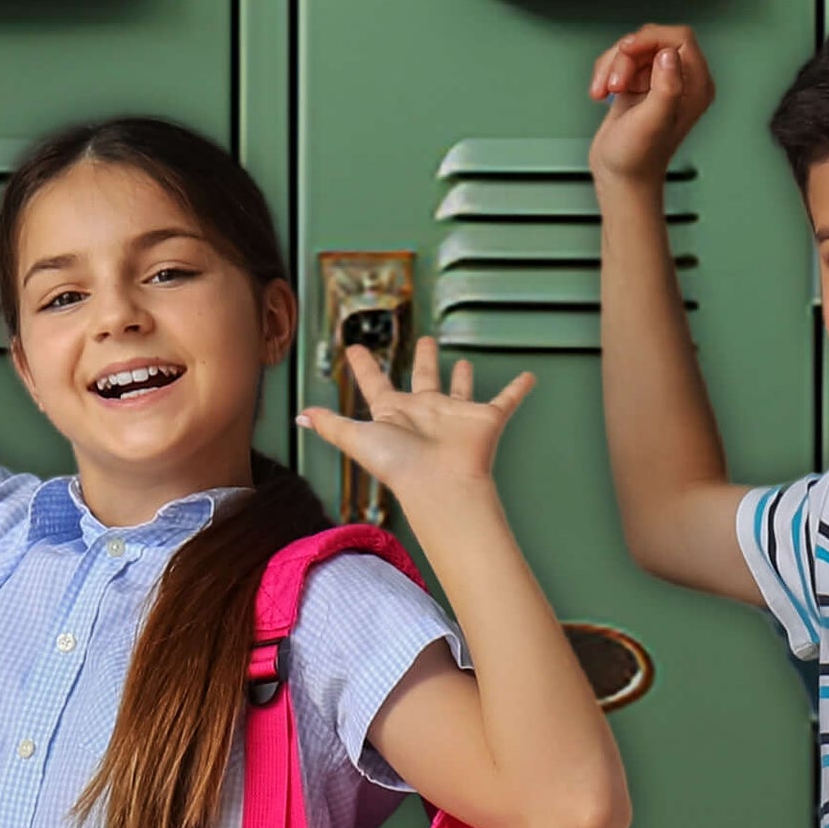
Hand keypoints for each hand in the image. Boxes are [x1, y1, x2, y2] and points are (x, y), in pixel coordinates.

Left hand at [292, 342, 532, 514]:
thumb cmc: (400, 467)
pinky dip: (518, 389)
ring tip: (466, 361)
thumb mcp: (357, 438)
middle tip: (425, 341)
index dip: (363, 366)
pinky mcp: (485, 419)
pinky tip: (529, 377)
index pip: (375, 384)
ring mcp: (456, 415)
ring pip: (461, 388)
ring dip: (464, 376)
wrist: (440, 486)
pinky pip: (506, 400)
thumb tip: (299, 417)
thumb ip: (331, 426)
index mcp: (394, 414)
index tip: (355, 348)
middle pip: (423, 379)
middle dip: (423, 359)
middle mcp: (425, 412)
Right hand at [584, 26, 712, 194]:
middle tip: (617, 83)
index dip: (652, 38)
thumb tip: (669, 55)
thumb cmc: (637, 159)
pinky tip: (601, 93)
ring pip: (632, 50)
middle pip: (652, 41)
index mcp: (695, 86)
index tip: (628, 50)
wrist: (619, 179)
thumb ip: (667, 86)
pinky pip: (620, 61)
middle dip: (626, 57)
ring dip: (612, 66)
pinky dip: (606, 73)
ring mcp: (658, 83)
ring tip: (606, 91)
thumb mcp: (654, 121)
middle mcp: (681, 81)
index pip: (680, 38)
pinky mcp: (638, 86)